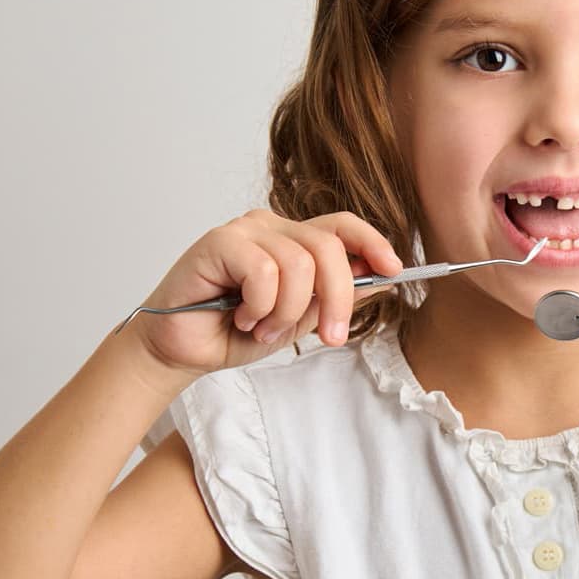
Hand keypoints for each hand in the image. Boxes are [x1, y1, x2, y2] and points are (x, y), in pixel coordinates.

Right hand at [129, 209, 403, 378]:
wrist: (183, 352)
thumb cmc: (232, 333)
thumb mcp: (297, 321)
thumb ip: (332, 298)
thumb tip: (380, 279)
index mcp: (292, 241)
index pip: (342, 226)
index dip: (372, 242)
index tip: (395, 269)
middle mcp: (271, 228)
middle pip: (329, 247)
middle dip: (337, 297)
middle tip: (329, 338)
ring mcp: (244, 231)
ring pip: (298, 264)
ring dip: (286, 311)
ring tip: (263, 329)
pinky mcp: (219, 241)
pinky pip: (264, 271)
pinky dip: (260, 306)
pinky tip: (241, 316)